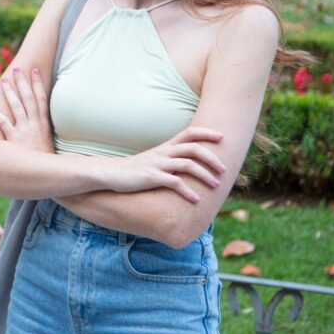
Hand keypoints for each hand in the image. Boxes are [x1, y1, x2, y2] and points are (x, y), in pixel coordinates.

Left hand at [0, 66, 52, 152]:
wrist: (46, 175)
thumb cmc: (45, 160)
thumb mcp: (48, 142)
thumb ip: (43, 130)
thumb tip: (40, 120)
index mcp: (44, 123)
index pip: (42, 98)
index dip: (38, 83)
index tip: (34, 70)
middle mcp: (35, 124)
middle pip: (29, 98)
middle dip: (22, 82)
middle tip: (17, 68)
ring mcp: (25, 131)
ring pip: (17, 107)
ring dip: (10, 93)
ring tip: (3, 81)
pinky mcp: (15, 140)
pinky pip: (4, 125)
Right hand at [100, 126, 227, 202]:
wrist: (108, 174)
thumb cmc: (132, 170)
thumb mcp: (152, 161)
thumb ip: (169, 161)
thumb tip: (187, 168)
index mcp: (165, 147)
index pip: (189, 132)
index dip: (207, 132)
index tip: (222, 137)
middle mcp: (163, 153)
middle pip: (194, 148)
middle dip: (212, 158)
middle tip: (224, 170)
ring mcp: (157, 164)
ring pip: (188, 165)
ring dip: (205, 175)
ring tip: (216, 186)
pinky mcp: (151, 178)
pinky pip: (174, 183)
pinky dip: (188, 191)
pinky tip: (196, 200)